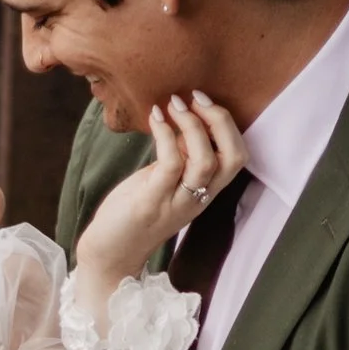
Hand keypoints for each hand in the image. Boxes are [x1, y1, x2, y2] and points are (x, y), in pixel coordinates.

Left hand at [74, 93, 245, 293]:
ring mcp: (176, 203)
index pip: (237, 157)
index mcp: (205, 192)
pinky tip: (155, 117)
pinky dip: (166, 135)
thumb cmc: (135, 212)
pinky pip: (170, 165)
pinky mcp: (152, 202)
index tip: (204, 101)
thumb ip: (181, 157)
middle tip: (195, 97)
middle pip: (232, 158)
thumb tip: (186, 121)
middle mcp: (198, 199)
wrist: (110, 251)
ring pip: (205, 162)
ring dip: (192, 126)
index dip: (228, 125)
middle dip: (220, 121)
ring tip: (174, 104)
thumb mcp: (164, 181)